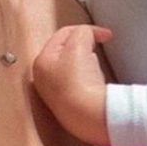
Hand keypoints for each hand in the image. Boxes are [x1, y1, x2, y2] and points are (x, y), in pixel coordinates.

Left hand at [32, 25, 111, 145]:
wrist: (89, 115)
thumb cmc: (80, 82)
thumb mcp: (80, 44)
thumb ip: (83, 32)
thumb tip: (88, 35)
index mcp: (41, 61)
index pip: (63, 34)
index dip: (86, 30)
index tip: (105, 35)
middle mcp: (43, 78)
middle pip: (66, 50)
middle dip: (84, 46)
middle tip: (96, 50)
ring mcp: (55, 93)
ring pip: (73, 66)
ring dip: (87, 63)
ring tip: (94, 69)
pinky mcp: (68, 104)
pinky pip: (79, 82)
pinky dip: (88, 78)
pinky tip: (94, 84)